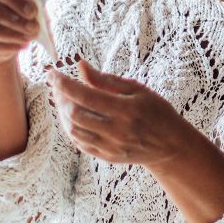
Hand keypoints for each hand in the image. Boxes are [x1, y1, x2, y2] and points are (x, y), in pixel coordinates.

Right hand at [0, 0, 37, 66]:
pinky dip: (4, 47)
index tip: (32, 12)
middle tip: (32, 28)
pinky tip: (19, 46)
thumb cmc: (9, 14)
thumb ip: (25, 4)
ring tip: (27, 38)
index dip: (16, 0)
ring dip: (9, 34)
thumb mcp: (18, 4)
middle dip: (13, 20)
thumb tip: (31, 11)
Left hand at [48, 61, 191, 165]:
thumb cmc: (156, 112)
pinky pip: (80, 143)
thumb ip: (107, 80)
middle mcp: (117, 131)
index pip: (85, 95)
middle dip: (60, 98)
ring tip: (63, 100)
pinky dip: (71, 129)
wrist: (171, 146)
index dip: (64, 83)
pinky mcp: (107, 157)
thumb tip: (81, 65)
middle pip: (75, 114)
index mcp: (126, 110)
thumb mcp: (138, 90)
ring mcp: (111, 147)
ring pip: (73, 131)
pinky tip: (72, 117)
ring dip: (62, 114)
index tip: (53, 73)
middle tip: (57, 86)